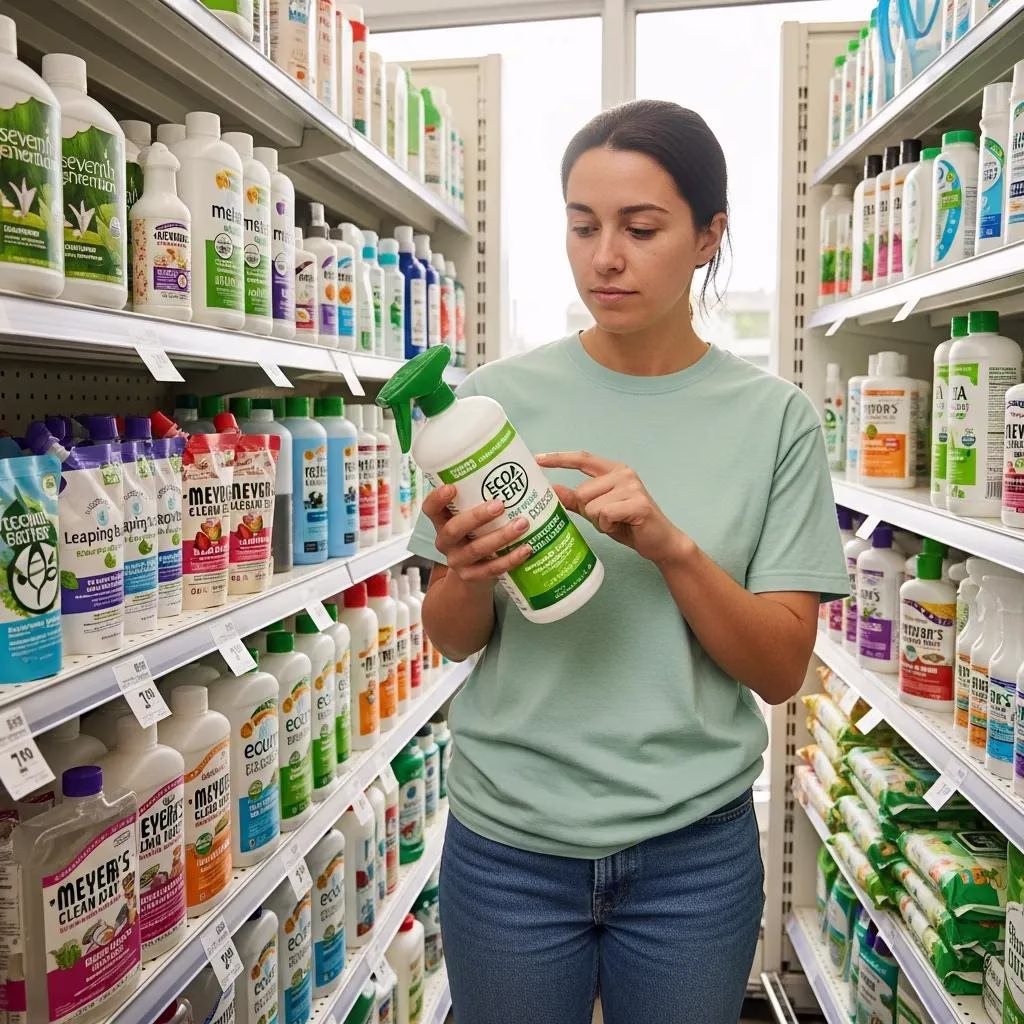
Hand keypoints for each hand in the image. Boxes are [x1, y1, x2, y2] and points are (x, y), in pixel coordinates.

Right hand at [422, 484, 532, 589]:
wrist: (472, 576)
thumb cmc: (477, 534)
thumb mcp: (472, 518)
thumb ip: (484, 497)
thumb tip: (525, 465)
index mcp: (442, 522)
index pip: (430, 509)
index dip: (437, 499)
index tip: (452, 487)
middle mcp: (445, 541)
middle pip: (454, 529)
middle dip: (477, 516)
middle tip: (500, 504)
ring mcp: (457, 561)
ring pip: (476, 549)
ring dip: (501, 536)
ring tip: (523, 523)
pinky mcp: (472, 577)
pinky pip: (492, 569)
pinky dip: (511, 559)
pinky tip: (527, 549)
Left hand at [535, 451, 690, 566]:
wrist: (659, 542)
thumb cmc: (628, 525)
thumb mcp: (598, 512)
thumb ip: (576, 500)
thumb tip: (553, 489)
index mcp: (613, 471)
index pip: (583, 458)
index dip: (559, 458)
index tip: (538, 458)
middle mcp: (623, 474)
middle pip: (582, 491)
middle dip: (588, 511)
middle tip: (607, 520)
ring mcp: (632, 486)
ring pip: (591, 505)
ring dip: (598, 521)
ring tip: (616, 523)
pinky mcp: (637, 503)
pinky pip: (604, 514)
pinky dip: (607, 526)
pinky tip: (621, 526)